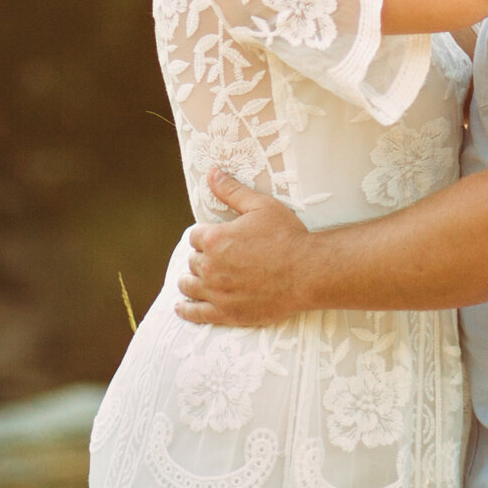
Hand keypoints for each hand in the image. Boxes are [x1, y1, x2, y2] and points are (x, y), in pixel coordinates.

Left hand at [174, 171, 313, 326]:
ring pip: (189, 285)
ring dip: (190, 280)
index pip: (195, 236)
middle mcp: (210, 266)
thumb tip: (212, 173)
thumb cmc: (287, 236)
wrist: (306, 272)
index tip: (215, 238)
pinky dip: (186, 310)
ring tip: (193, 280)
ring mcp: (216, 292)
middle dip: (201, 257)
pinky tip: (181, 307)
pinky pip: (196, 314)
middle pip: (193, 260)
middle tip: (216, 257)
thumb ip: (232, 190)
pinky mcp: (226, 313)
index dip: (205, 235)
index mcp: (215, 239)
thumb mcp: (261, 206)